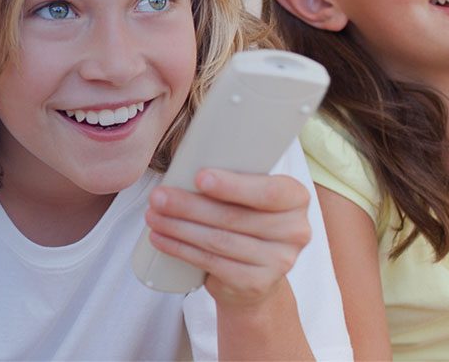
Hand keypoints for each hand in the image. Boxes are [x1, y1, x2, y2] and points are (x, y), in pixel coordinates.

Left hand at [144, 168, 311, 306]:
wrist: (253, 277)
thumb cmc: (244, 222)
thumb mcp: (246, 197)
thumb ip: (230, 180)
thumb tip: (182, 166)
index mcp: (296, 198)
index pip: (268, 191)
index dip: (233, 186)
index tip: (199, 177)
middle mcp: (295, 231)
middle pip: (234, 217)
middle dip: (189, 206)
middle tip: (158, 197)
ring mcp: (279, 261)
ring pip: (219, 241)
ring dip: (179, 227)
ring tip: (153, 216)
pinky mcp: (255, 283)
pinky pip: (212, 263)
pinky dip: (181, 249)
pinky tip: (161, 239)